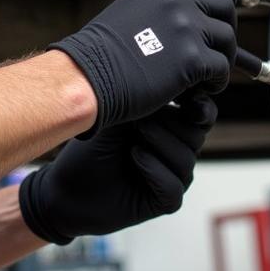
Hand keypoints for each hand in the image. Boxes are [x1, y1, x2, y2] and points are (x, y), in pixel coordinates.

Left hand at [18, 95, 217, 244]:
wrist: (67, 184)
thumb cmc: (94, 143)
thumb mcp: (122, 112)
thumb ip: (147, 95)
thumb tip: (168, 67)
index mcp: (174, 128)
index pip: (202, 113)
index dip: (198, 104)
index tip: (185, 93)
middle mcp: (179, 152)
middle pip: (196, 134)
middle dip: (171, 121)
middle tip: (143, 115)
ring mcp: (173, 178)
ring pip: (186, 159)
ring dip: (161, 142)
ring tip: (137, 132)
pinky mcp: (163, 203)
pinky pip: (172, 187)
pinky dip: (154, 169)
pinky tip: (135, 155)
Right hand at [50, 0, 236, 133]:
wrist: (86, 77)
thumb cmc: (100, 52)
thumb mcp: (131, 10)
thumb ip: (161, 6)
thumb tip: (187, 14)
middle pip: (224, 5)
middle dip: (226, 27)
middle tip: (216, 48)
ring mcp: (186, 28)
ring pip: (228, 39)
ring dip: (222, 58)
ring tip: (207, 74)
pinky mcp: (191, 59)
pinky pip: (222, 68)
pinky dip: (217, 81)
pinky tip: (201, 89)